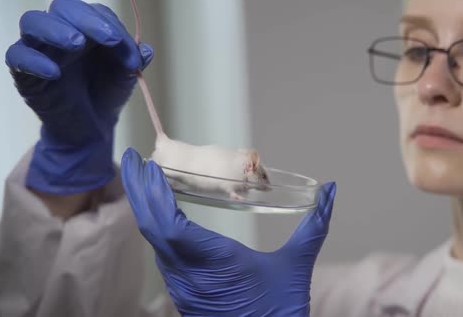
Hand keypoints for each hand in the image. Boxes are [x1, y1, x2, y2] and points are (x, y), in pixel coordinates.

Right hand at [6, 0, 153, 193]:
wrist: (91, 128)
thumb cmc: (106, 94)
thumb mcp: (125, 77)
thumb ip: (134, 60)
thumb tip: (146, 49)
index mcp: (88, 28)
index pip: (94, 12)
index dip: (109, 24)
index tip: (122, 44)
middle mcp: (62, 32)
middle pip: (63, 8)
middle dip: (85, 19)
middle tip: (108, 39)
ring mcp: (40, 49)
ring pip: (33, 22)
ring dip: (55, 29)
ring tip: (76, 44)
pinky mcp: (24, 72)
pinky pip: (17, 56)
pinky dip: (33, 60)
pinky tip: (54, 73)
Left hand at [120, 148, 336, 315]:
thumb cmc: (281, 312)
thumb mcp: (297, 266)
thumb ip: (314, 225)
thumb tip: (330, 191)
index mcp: (215, 262)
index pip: (169, 225)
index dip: (153, 194)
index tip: (146, 167)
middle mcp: (189, 275)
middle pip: (152, 227)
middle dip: (139, 191)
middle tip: (131, 160)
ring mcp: (183, 287)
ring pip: (154, 242)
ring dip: (146, 208)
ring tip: (145, 178)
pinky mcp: (184, 293)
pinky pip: (162, 254)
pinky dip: (156, 227)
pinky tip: (160, 212)